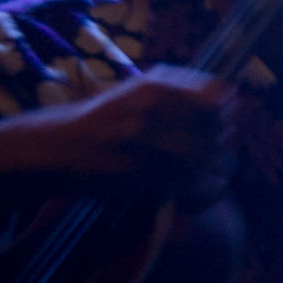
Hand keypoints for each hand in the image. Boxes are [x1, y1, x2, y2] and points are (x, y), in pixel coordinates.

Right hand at [42, 65, 232, 194]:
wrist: (53, 147)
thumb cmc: (100, 123)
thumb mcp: (136, 93)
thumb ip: (179, 95)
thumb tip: (229, 99)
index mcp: (155, 85)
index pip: (217, 97)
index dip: (223, 116)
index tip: (215, 130)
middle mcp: (152, 107)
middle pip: (216, 129)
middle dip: (218, 146)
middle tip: (207, 160)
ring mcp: (145, 138)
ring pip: (207, 159)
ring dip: (209, 175)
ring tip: (196, 181)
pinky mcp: (139, 171)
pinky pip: (190, 186)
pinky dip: (199, 196)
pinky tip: (187, 198)